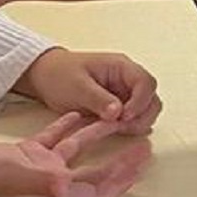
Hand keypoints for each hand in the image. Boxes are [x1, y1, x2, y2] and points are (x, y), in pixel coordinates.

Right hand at [0, 113, 151, 196]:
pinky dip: (68, 125)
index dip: (122, 180)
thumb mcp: (17, 175)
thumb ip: (44, 180)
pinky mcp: (26, 152)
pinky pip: (54, 137)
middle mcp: (52, 180)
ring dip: (98, 137)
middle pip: (95, 172)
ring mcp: (40, 166)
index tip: (141, 165)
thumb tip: (69, 184)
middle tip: (145, 145)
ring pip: (77, 151)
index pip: (98, 190)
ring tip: (117, 120)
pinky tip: (79, 111)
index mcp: (56, 191)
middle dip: (121, 161)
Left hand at [14, 47, 160, 132]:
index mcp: (121, 67)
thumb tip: (119, 112)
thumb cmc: (59, 75)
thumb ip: (98, 98)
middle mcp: (127, 79)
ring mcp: (124, 93)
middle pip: (152, 99)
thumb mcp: (76, 86)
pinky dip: (127, 126)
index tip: (125, 117)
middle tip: (122, 127)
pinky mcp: (118, 106)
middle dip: (142, 116)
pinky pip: (133, 118)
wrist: (45, 76)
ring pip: (146, 111)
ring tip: (114, 129)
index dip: (141, 102)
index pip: (146, 83)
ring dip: (136, 123)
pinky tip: (112, 129)